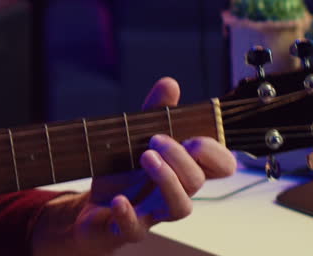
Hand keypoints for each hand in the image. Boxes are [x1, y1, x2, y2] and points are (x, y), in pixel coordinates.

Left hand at [32, 78, 236, 255]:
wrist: (91, 207)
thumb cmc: (123, 173)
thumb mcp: (134, 136)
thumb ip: (154, 112)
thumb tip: (170, 83)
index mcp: (183, 169)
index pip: (221, 166)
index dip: (215, 152)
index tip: (193, 138)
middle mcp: (175, 192)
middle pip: (198, 181)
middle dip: (181, 157)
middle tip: (156, 140)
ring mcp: (154, 213)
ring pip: (180, 207)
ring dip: (166, 180)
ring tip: (146, 157)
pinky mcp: (128, 227)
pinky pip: (136, 228)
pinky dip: (129, 214)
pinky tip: (120, 200)